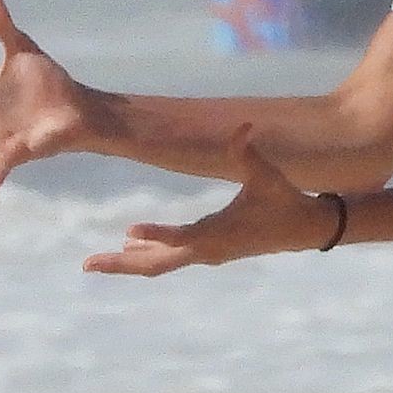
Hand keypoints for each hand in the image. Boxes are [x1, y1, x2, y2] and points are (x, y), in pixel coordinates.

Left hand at [83, 123, 337, 276]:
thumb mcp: (268, 177)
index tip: (126, 234)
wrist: (306, 229)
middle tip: (87, 265)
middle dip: (121, 266)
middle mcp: (207, 251)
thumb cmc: (286, 201)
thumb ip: (250, 154)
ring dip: (129, 262)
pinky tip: (130, 244)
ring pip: (160, 264)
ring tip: (95, 261)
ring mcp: (206, 253)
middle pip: (157, 265)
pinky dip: (148, 252)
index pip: (180, 240)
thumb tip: (244, 126)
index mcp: (218, 236)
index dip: (155, 236)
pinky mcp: (209, 250)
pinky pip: (171, 256)